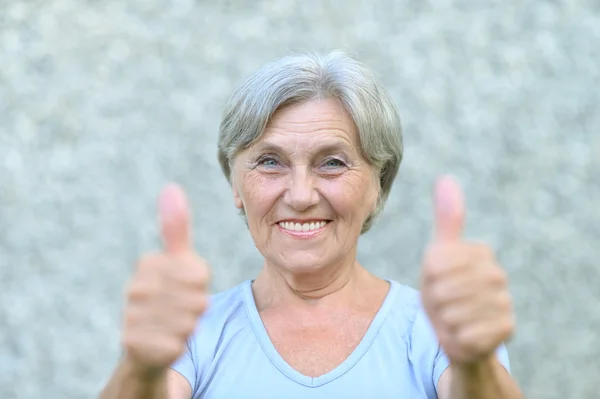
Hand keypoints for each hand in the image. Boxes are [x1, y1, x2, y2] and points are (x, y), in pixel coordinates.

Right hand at [121, 184, 210, 375]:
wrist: (144, 345)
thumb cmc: (168, 298)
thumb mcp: (177, 261)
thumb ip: (176, 227)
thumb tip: (170, 187)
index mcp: (148, 264)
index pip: (199, 275)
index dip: (200, 286)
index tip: (184, 287)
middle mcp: (136, 287)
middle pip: (196, 299)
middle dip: (196, 308)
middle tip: (179, 310)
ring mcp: (133, 316)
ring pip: (189, 322)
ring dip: (188, 327)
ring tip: (172, 325)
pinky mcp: (134, 344)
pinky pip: (178, 344)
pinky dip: (178, 345)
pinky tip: (164, 342)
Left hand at [421, 176, 514, 364]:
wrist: (460, 333)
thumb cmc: (444, 290)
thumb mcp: (438, 256)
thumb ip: (445, 220)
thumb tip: (446, 178)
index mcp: (481, 252)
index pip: (435, 263)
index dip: (427, 278)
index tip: (436, 282)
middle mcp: (498, 275)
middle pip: (442, 289)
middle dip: (434, 301)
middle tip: (443, 304)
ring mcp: (505, 302)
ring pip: (452, 312)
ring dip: (444, 320)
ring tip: (453, 318)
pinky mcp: (506, 329)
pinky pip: (464, 334)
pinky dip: (456, 337)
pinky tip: (464, 334)